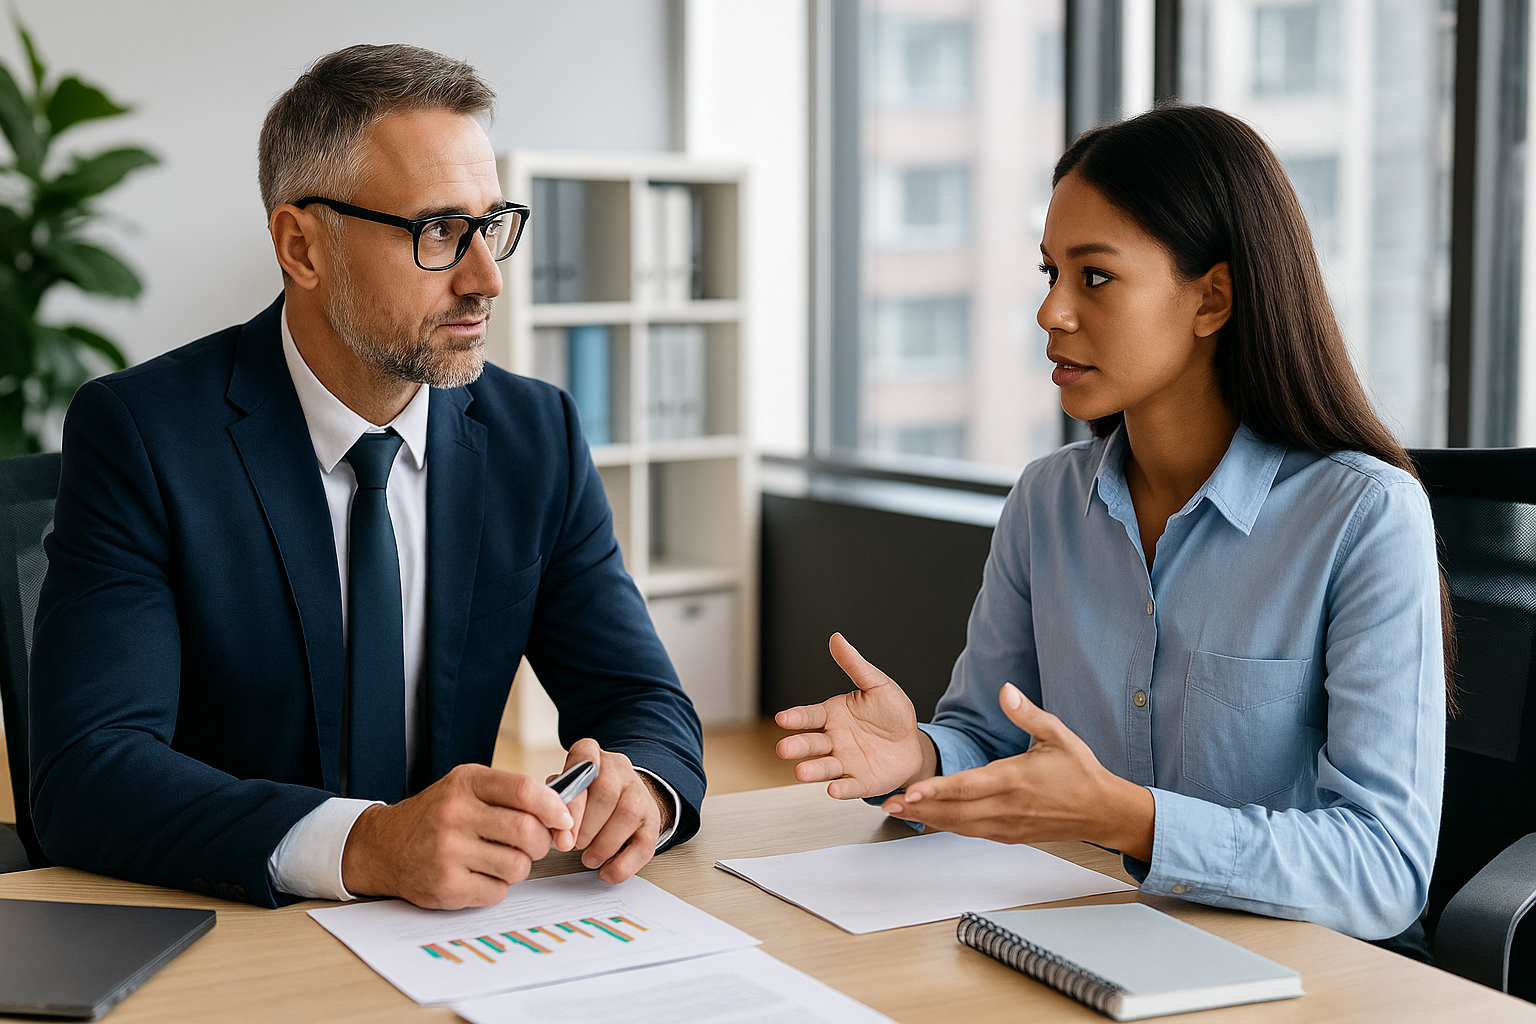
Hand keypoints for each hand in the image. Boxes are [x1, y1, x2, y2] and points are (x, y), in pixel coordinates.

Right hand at [341, 763, 574, 909]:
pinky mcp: (445, 887)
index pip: (525, 791)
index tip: (564, 820)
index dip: (555, 807)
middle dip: (542, 841)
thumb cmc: (436, 815)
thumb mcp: (467, 788)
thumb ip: (511, 795)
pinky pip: (498, 891)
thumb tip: (563, 816)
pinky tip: (479, 874)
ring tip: (501, 858)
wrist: (382, 846)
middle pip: (527, 831)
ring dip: (520, 866)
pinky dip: (498, 886)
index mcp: (466, 783)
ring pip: (518, 865)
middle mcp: (454, 815)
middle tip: (534, 843)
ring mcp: (448, 853)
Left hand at [559, 738, 668, 883]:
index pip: (584, 759)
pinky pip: (643, 844)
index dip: (571, 796)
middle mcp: (619, 768)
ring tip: (588, 858)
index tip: (560, 824)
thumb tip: (555, 828)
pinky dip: (622, 865)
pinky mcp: (653, 820)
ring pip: (627, 814)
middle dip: (584, 826)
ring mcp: (640, 792)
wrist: (622, 802)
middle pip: (605, 791)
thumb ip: (556, 804)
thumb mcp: (564, 792)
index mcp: (592, 755)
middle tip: (570, 845)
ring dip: (603, 845)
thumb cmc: (585, 800)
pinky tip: (607, 871)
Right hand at [774, 633, 934, 798]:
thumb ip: (855, 665)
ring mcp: (845, 763)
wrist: (912, 742)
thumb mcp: (877, 684)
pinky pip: (850, 786)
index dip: (795, 718)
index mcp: (832, 716)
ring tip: (800, 772)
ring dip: (812, 771)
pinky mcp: (860, 782)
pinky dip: (841, 790)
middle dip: (797, 747)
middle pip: (811, 744)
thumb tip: (837, 639)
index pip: (809, 716)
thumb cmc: (891, 713)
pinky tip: (833, 790)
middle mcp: (833, 741)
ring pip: (824, 767)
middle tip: (783, 749)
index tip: (782, 719)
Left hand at [879, 683, 1154, 858]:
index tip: (912, 789)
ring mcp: (1007, 825)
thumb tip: (1006, 691)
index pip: (968, 787)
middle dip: (919, 808)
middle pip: (955, 811)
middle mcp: (1007, 807)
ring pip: (959, 825)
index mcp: (1015, 780)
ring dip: (928, 819)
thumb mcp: (1057, 735)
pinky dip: (948, 826)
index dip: (938, 790)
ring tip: (899, 811)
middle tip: (888, 802)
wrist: (1103, 811)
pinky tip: (930, 818)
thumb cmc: (1080, 772)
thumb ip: (1027, 714)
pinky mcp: (1009, 835)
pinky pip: (972, 832)